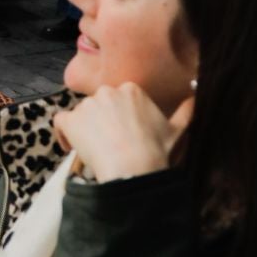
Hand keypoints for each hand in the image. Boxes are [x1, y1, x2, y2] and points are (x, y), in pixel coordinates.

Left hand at [53, 83, 193, 182]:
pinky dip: (63, 134)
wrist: (134, 167)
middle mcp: (107, 91)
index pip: (119, 99)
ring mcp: (87, 105)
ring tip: (95, 151)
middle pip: (100, 105)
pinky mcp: (71, 120)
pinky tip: (70, 148)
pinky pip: (60, 123)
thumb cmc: (157, 150)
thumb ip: (186, 110)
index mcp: (131, 89)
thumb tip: (196, 97)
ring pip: (81, 114)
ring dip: (85, 129)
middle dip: (102, 121)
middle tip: (110, 144)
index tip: (123, 132)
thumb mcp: (178, 129)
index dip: (119, 116)